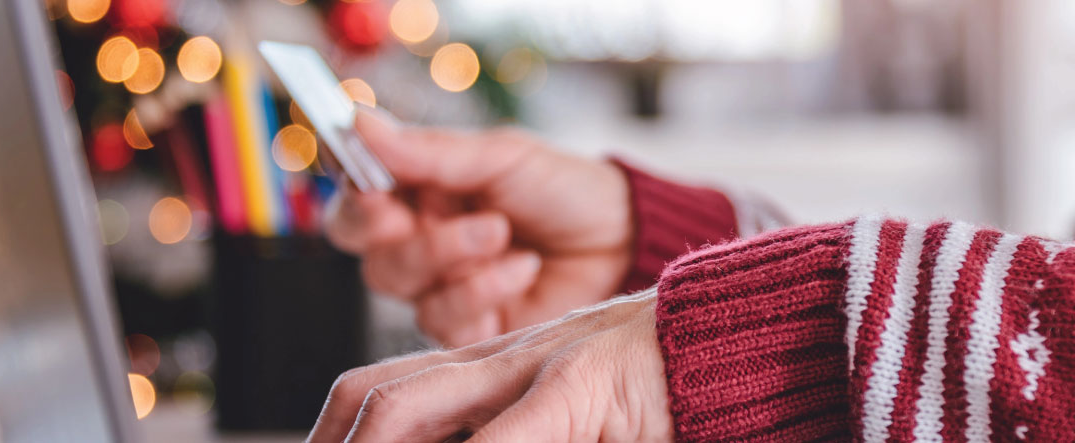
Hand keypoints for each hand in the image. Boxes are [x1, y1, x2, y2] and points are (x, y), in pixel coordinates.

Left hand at [307, 291, 671, 442]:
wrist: (743, 334)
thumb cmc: (661, 392)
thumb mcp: (570, 419)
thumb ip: (519, 428)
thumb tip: (468, 439)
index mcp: (493, 366)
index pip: (376, 392)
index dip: (331, 437)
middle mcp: (498, 357)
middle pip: (370, 397)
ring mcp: (534, 363)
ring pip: (406, 407)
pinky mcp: (582, 382)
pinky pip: (508, 432)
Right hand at [326, 108, 634, 346]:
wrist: (624, 239)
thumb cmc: (564, 189)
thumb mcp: (500, 157)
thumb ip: (428, 151)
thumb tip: (360, 122)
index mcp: (420, 196)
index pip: (356, 205)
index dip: (354, 204)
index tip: (375, 192)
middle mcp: (424, 247)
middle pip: (374, 257)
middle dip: (413, 237)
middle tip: (447, 216)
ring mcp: (446, 292)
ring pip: (407, 289)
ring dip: (454, 255)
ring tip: (504, 233)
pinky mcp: (471, 333)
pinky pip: (445, 322)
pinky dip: (485, 290)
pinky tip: (524, 268)